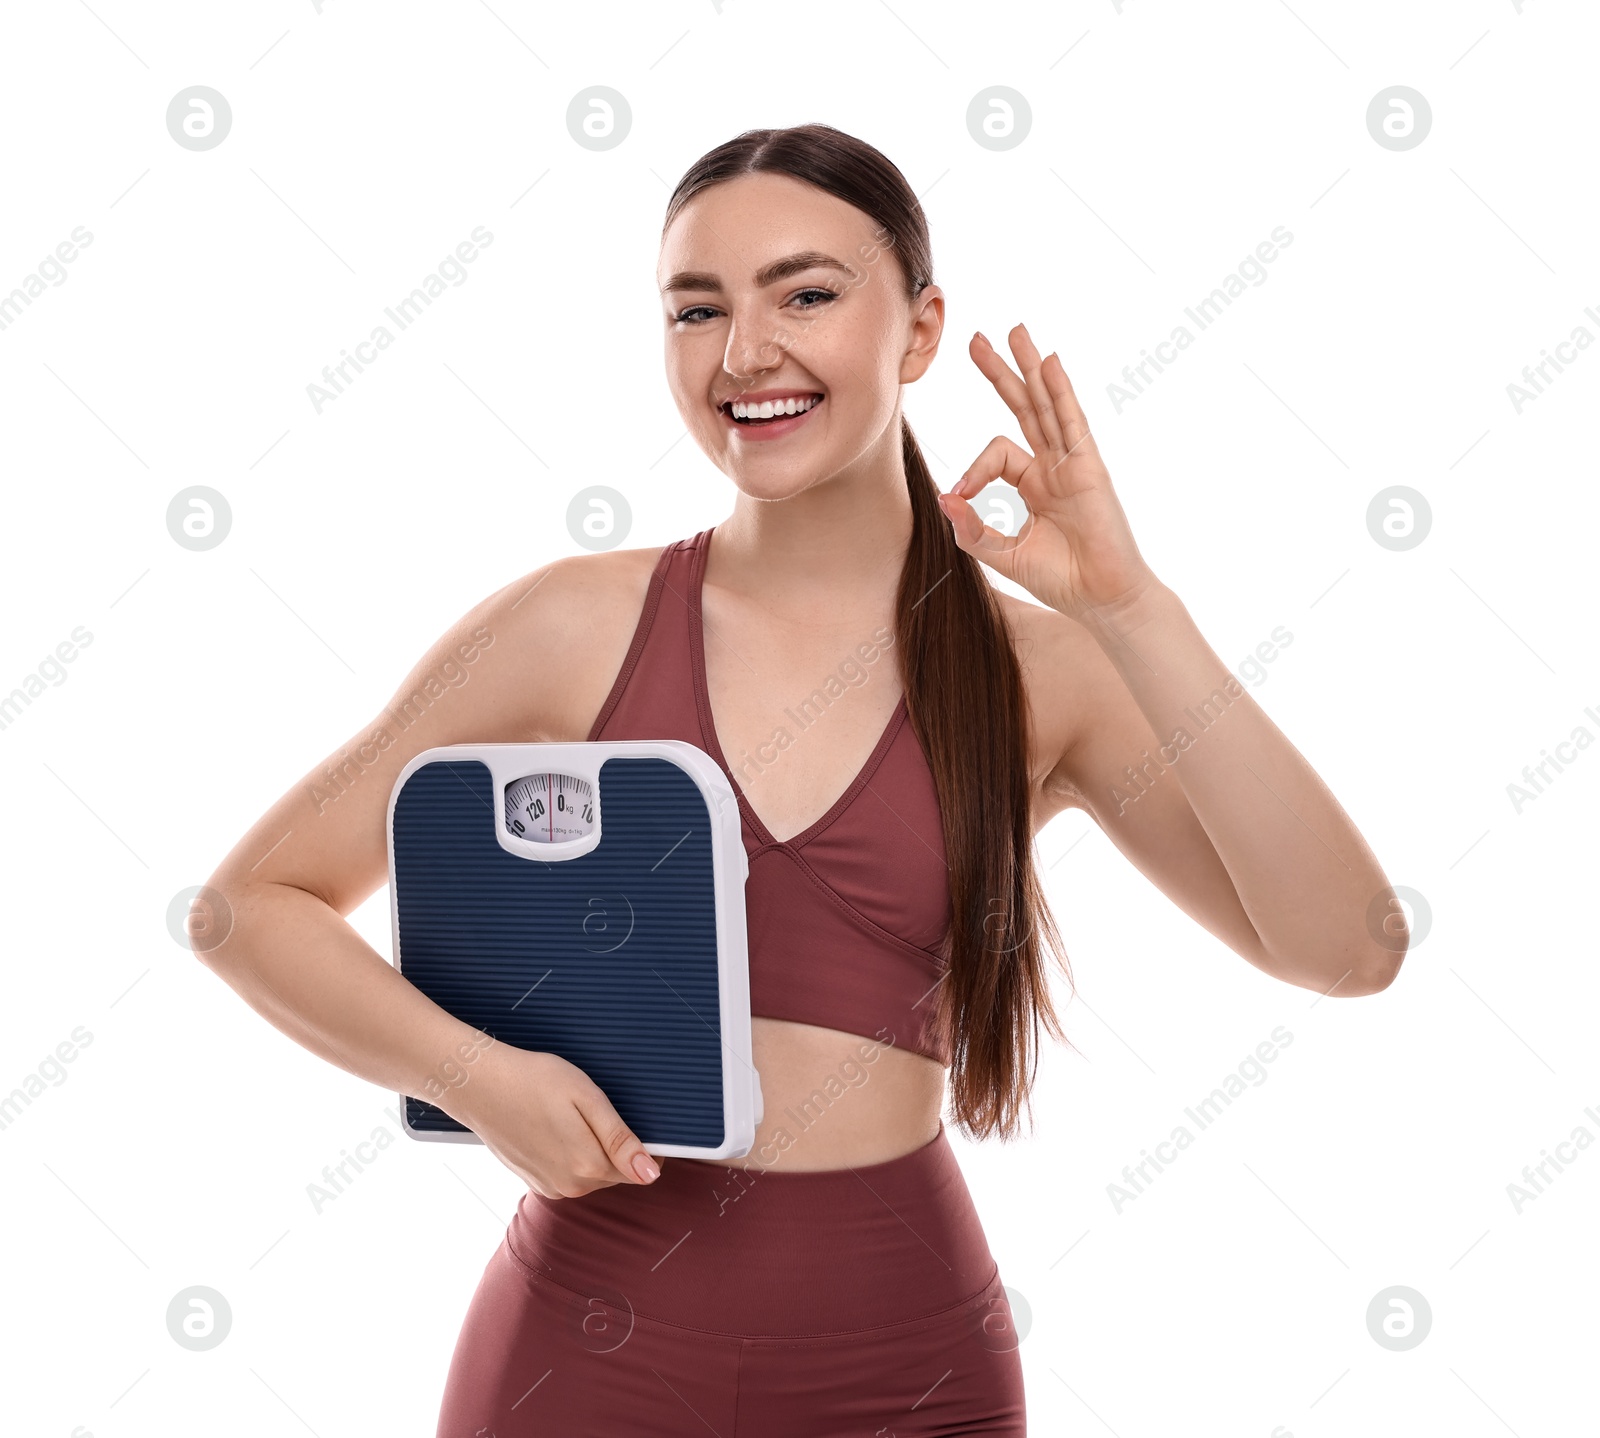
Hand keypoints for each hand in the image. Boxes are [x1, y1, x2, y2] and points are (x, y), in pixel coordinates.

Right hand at [445, 1045, 663, 1198]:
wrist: (479, 1085)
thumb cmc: (534, 1081)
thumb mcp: (587, 1099)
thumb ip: (620, 1141)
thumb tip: (650, 1174)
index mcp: (588, 1167)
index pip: (639, 1170)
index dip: (643, 1144)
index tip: (629, 1116)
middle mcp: (570, 1186)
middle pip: (615, 1172)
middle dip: (616, 1146)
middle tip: (593, 1108)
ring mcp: (550, 1187)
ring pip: (591, 1173)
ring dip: (591, 1149)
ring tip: (569, 1114)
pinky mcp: (534, 1181)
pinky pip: (568, 1172)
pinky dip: (569, 1153)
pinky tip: (553, 1126)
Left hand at [940, 323, 1160, 623]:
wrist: (1101, 598)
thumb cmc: (1059, 578)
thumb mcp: (1002, 553)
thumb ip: (972, 527)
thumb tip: (944, 496)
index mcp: (1032, 483)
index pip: (996, 453)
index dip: (973, 470)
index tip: (959, 496)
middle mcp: (1053, 466)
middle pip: (1023, 407)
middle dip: (1000, 373)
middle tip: (976, 339)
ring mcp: (1072, 463)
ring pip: (1046, 404)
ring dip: (1029, 367)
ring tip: (1015, 331)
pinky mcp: (1089, 468)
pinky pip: (1071, 422)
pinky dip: (1059, 391)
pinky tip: (1048, 363)